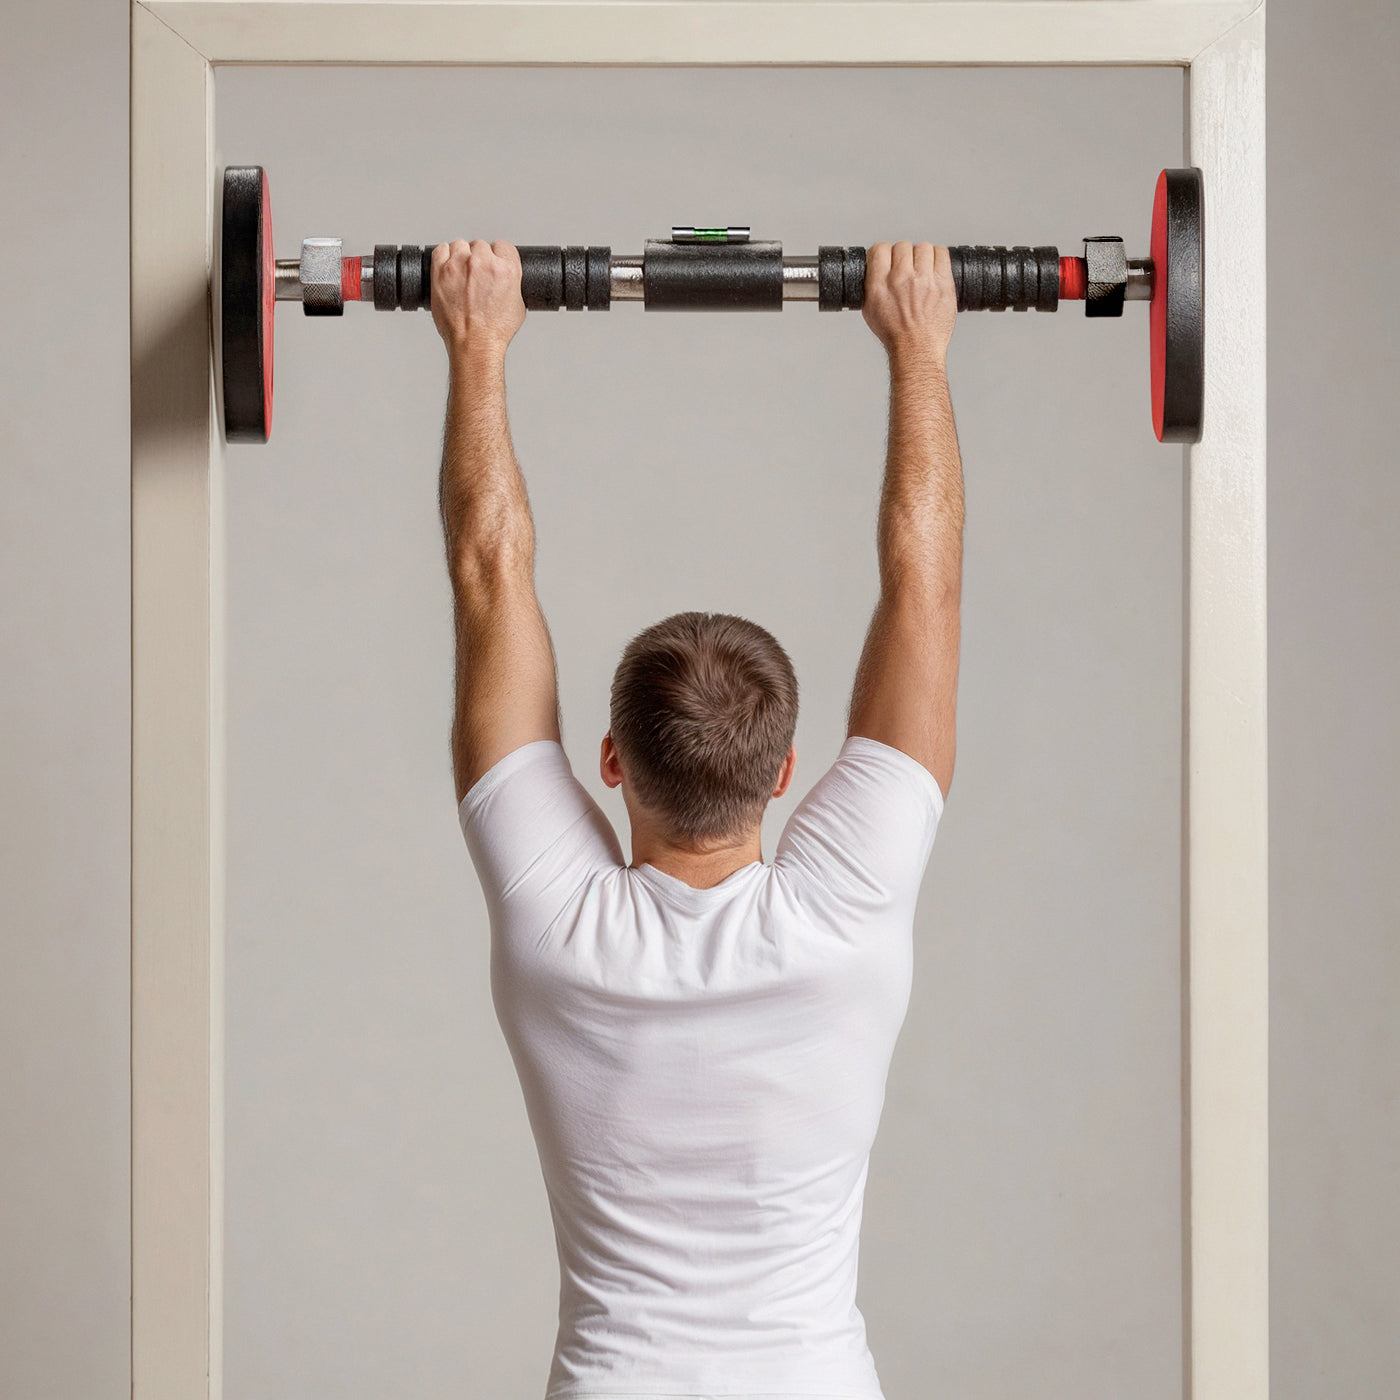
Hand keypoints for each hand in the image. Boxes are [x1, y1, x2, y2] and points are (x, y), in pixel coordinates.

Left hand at [430, 239, 525, 359]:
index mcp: (506, 269)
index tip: (493, 264)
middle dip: (479, 258)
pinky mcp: (440, 272)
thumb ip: (512, 283)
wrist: (475, 344)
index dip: (498, 256)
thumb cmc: (495, 331)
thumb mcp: (518, 305)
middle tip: (477, 276)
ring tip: (462, 274)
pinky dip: (444, 256)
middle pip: (480, 245)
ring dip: (461, 256)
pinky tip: (448, 269)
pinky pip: (441, 250)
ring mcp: (459, 266)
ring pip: (460, 245)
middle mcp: (483, 263)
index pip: (502, 246)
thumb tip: (507, 277)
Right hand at [861, 242, 955, 366]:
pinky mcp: (943, 282)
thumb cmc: (895, 335)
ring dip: (921, 256)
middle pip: (903, 246)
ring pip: (923, 247)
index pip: (880, 249)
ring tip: (922, 269)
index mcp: (879, 285)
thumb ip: (872, 285)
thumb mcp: (870, 310)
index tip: (889, 258)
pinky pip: (942, 253)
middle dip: (904, 255)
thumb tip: (876, 268)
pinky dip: (938, 256)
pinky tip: (934, 267)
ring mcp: (924, 280)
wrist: (916, 349)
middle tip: (906, 268)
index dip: (885, 252)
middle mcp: (901, 279)